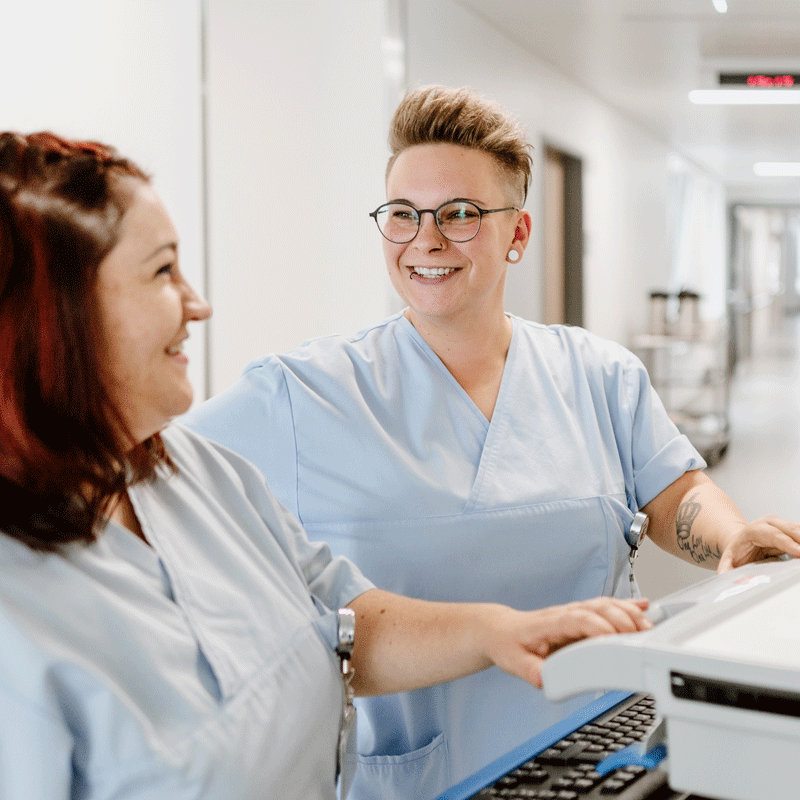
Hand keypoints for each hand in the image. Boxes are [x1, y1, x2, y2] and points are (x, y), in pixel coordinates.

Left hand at [484, 597, 651, 688]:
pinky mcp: (580, 615)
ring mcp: (574, 612)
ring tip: (648, 626)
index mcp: (551, 623)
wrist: (502, 630)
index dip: (598, 627)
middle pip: (598, 608)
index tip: (614, 640)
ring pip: (605, 605)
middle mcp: (566, 613)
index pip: (578, 619)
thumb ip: (530, 671)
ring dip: (629, 612)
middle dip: (622, 620)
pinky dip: (626, 605)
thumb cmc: (509, 644)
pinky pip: (606, 606)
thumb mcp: (514, 661)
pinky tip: (643, 605)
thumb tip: (544, 681)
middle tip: (640, 639)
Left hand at [717, 515, 799, 572]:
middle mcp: (769, 523)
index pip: (773, 535)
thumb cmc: (737, 552)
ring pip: (798, 530)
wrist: (739, 542)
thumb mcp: (728, 561)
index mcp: (753, 530)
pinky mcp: (790, 529)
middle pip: (790, 529)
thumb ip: (726, 569)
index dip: (788, 544)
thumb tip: (729, 579)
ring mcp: (781, 524)